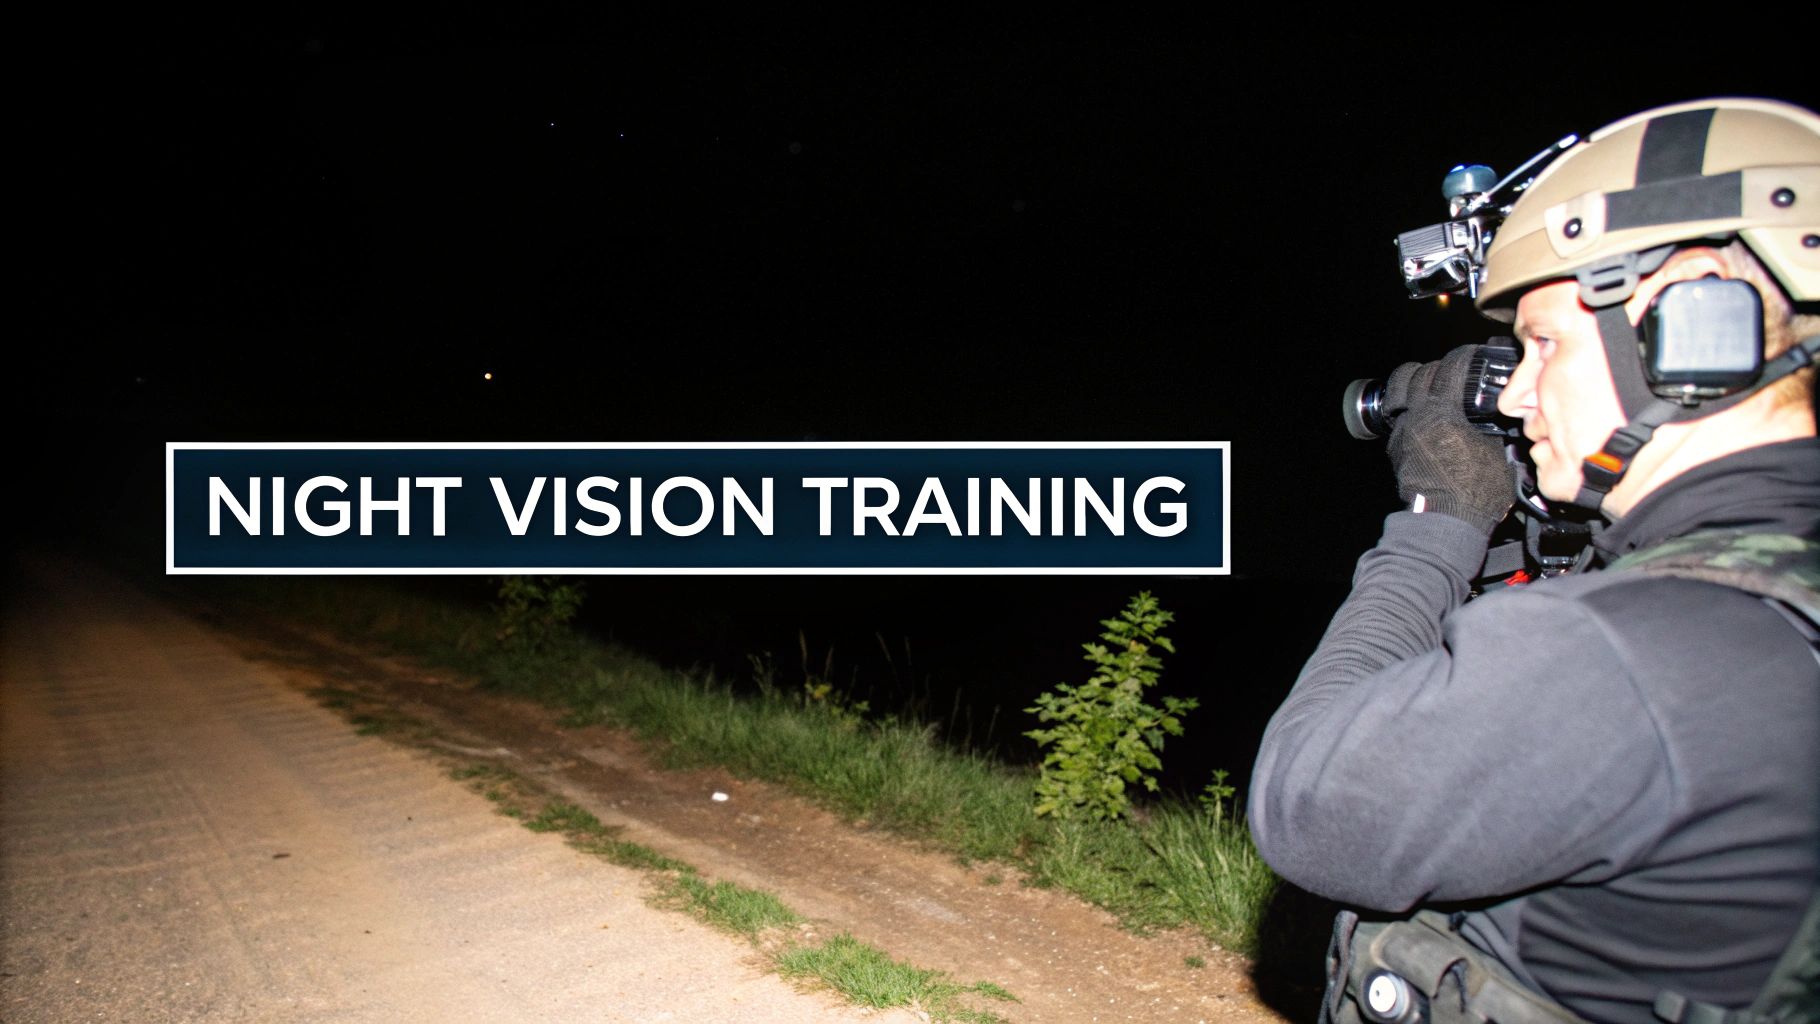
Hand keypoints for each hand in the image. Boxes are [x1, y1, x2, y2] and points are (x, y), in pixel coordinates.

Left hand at [1385, 344, 1512, 532]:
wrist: (1446, 524)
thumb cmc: (1476, 493)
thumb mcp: (1500, 452)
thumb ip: (1495, 426)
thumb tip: (1498, 414)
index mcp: (1442, 413)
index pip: (1449, 368)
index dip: (1462, 357)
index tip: (1470, 356)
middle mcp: (1416, 418)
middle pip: (1416, 375)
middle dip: (1435, 369)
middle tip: (1452, 374)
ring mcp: (1401, 433)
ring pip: (1399, 394)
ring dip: (1414, 386)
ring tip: (1433, 391)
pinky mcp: (1395, 450)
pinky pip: (1399, 419)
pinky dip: (1411, 412)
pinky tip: (1429, 420)